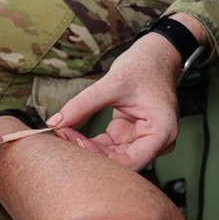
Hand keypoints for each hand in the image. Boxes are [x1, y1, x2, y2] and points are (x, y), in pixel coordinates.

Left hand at [46, 33, 183, 170]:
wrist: (154, 57)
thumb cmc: (144, 67)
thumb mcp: (113, 83)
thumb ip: (83, 104)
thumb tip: (56, 121)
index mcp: (162, 133)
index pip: (131, 162)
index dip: (102, 158)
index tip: (77, 143)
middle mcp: (155, 143)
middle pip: (120, 162)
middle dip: (90, 151)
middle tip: (62, 136)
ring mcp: (141, 141)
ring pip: (110, 156)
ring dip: (87, 147)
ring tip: (62, 132)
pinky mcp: (128, 136)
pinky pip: (107, 147)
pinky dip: (89, 141)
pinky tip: (70, 132)